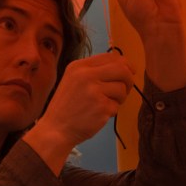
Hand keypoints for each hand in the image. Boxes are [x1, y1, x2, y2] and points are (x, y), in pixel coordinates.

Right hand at [24, 52, 133, 173]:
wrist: (56, 129)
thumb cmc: (68, 106)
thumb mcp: (74, 80)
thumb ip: (94, 71)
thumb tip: (124, 67)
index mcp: (79, 66)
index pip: (112, 57)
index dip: (125, 65)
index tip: (129, 73)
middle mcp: (86, 75)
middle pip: (122, 69)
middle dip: (129, 79)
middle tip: (126, 89)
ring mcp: (94, 91)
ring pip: (122, 89)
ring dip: (119, 98)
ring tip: (105, 104)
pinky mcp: (101, 107)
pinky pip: (117, 106)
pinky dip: (111, 111)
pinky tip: (98, 114)